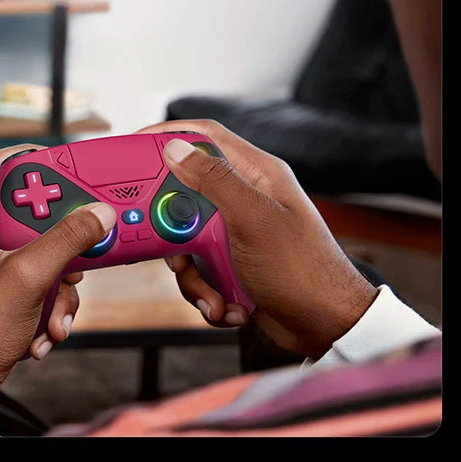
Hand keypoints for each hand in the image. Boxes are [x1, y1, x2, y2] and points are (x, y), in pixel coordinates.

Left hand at [0, 144, 116, 425]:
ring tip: (54, 321)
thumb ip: (66, 239)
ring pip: (39, 260)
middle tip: (76, 261)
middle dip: (61, 247)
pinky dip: (46, 312)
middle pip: (29, 219)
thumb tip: (98, 212)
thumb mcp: (29, 277)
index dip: (25, 155)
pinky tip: (41, 338)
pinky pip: (34, 289)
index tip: (61, 160)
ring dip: (58, 293)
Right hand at [136, 120, 377, 357]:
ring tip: (214, 296)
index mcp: (256, 175)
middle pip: (184, 196)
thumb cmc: (303, 269)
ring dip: (192, 275)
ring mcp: (237, 233)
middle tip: (171, 249)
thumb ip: (215, 181)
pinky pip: (198, 270)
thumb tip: (175, 148)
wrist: (327, 327)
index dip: (167, 134)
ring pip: (185, 240)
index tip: (132, 146)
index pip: (205, 136)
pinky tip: (229, 308)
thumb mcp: (253, 220)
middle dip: (171, 230)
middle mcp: (244, 199)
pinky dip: (206, 293)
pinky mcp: (232, 263)